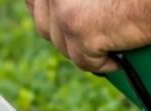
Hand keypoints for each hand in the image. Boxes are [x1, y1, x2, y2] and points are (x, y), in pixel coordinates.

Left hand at [24, 0, 150, 72]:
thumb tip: (59, 18)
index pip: (34, 2)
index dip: (44, 13)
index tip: (58, 22)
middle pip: (46, 28)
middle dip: (66, 37)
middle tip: (91, 37)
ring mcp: (66, 14)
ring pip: (64, 49)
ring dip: (85, 51)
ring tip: (110, 42)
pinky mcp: (81, 35)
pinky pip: (84, 62)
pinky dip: (102, 64)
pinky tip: (116, 56)